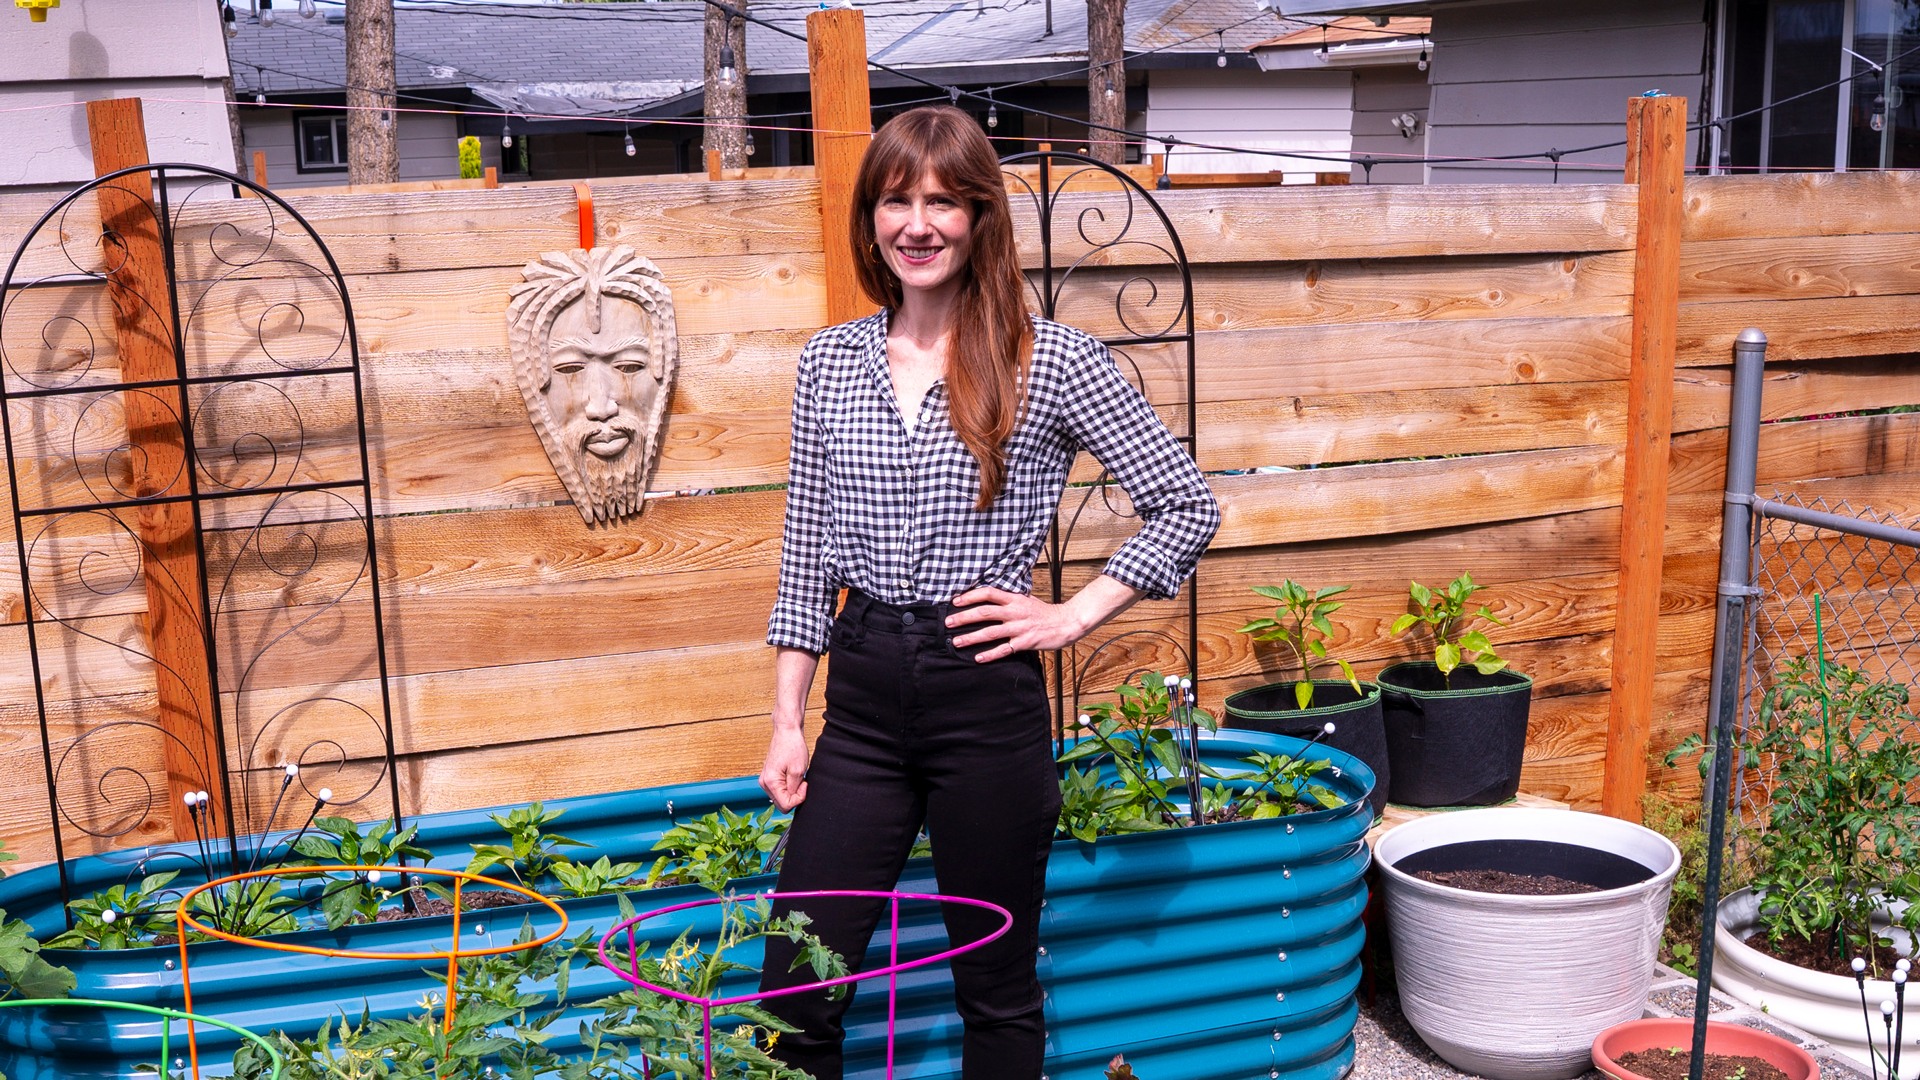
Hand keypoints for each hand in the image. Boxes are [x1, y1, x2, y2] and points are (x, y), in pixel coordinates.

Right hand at [759, 725, 809, 810]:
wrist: (787, 732)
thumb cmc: (792, 747)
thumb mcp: (798, 770)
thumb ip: (794, 789)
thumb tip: (792, 800)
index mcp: (770, 782)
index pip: (785, 806)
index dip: (798, 798)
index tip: (804, 785)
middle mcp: (764, 783)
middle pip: (782, 804)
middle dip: (795, 796)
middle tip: (802, 782)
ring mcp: (766, 780)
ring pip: (781, 798)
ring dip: (792, 792)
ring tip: (797, 777)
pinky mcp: (769, 777)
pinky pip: (779, 790)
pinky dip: (788, 787)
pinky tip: (793, 777)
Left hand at [946, 586, 1092, 662]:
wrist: (1066, 623)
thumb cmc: (1045, 613)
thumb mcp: (1026, 600)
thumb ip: (1009, 599)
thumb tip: (989, 598)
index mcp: (1015, 599)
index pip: (989, 593)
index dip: (971, 596)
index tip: (956, 601)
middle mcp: (1015, 612)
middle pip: (985, 612)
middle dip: (964, 617)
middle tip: (948, 622)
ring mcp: (1020, 628)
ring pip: (991, 632)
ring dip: (971, 637)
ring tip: (956, 641)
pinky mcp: (1025, 642)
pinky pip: (1004, 649)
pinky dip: (990, 654)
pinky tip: (978, 658)